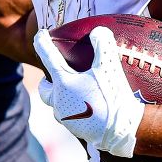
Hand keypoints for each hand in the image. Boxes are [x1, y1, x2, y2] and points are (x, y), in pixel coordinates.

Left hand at [34, 26, 143, 157]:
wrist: (122, 130)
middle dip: (47, 80)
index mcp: (63, 83)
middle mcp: (59, 101)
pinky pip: (69, 117)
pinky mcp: (76, 131)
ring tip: (75, 92)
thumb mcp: (110, 66)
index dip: (42, 43)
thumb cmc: (112, 96)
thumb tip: (98, 30)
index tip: (40, 34)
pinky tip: (88, 107)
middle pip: (44, 89)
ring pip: (56, 105)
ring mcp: (66, 118)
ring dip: (60, 96)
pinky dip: (74, 109)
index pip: (48, 57)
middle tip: (56, 74)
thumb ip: (103, 44)